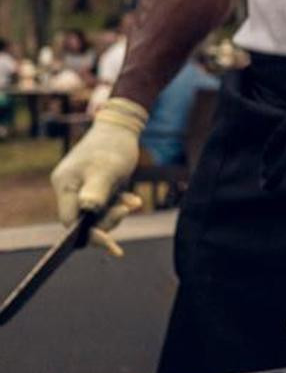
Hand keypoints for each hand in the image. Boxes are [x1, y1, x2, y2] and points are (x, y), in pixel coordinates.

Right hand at [51, 98, 148, 231]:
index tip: (110, 245)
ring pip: (96, 214)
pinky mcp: (95, 186)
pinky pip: (105, 204)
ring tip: (133, 202)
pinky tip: (134, 200)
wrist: (123, 127)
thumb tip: (87, 210)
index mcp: (65, 185)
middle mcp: (69, 188)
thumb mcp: (108, 170)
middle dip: (107, 221)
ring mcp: (81, 187)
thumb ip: (96, 191)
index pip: (70, 222)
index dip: (89, 235)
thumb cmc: (113, 147)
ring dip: (116, 212)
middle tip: (127, 210)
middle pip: (84, 220)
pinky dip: (119, 204)